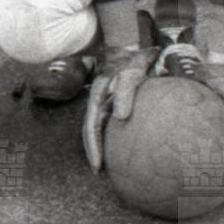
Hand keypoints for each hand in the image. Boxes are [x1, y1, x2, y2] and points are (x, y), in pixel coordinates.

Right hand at [81, 44, 157, 172]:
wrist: (133, 51)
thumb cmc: (132, 63)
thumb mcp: (131, 76)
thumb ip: (126, 94)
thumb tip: (122, 117)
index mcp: (97, 97)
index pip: (91, 127)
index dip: (93, 147)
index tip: (97, 164)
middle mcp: (97, 102)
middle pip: (90, 131)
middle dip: (93, 152)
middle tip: (99, 172)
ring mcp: (104, 103)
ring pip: (97, 129)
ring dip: (100, 146)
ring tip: (106, 166)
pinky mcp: (112, 105)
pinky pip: (108, 125)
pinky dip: (111, 137)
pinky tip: (121, 148)